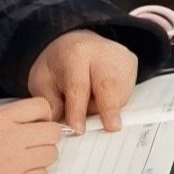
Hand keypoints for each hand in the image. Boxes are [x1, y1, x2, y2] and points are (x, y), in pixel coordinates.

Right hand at [0, 98, 64, 173]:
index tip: (36, 122)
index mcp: (1, 118)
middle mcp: (14, 138)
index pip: (42, 106)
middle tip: (33, 143)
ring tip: (24, 160)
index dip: (42, 114)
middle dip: (46, 136)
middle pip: (53, 132)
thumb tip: (24, 122)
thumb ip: (2, 119)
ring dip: (41, 157)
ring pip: (51, 155)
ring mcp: (16, 163)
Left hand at [23, 28, 137, 131]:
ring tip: (90, 105)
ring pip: (121, 90)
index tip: (77, 129)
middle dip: (109, 109)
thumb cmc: (58, 65)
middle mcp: (102, 51)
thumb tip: (63, 125)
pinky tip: (102, 97)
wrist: (75, 43)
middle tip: (111, 127)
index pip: (78, 86)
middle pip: (108, 84)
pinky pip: (128, 89)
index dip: (78, 111)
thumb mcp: (42, 81)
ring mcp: (120, 55)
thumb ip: (51, 103)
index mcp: (75, 53)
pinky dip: (117, 101)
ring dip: (109, 107)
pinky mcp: (131, 62)